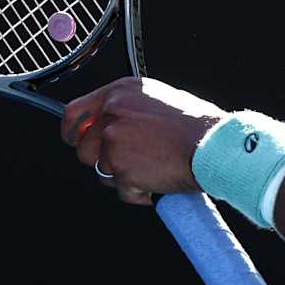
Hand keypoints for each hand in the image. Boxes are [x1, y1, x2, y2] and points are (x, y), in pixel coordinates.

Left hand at [61, 77, 227, 204]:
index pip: (75, 112)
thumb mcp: (157, 100)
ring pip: (102, 172)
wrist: (212, 144)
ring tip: (153, 168)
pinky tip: (159, 179)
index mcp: (120, 91)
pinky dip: (138, 192)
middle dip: (102, 161)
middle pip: (84, 148)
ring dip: (123, 177)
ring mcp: (114, 140)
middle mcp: (112, 112)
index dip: (71, 132)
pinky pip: (122, 190)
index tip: (74, 141)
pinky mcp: (121, 167)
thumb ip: (129, 110)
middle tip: (129, 163)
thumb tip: (113, 125)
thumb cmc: (195, 125)